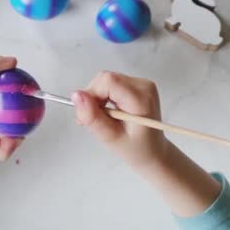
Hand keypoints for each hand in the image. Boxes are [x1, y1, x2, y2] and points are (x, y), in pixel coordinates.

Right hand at [72, 71, 220, 216]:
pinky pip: (112, 83)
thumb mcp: (110, 137)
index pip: (108, 81)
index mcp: (141, 99)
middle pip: (106, 78)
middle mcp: (144, 86)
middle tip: (92, 120)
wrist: (153, 151)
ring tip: (102, 118)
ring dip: (98, 97)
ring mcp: (142, 84)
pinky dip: (105, 96)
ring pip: (106, 80)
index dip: (92, 94)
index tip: (88, 114)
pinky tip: (109, 112)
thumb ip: (92, 117)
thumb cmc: (134, 149)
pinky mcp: (137, 85)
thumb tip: (76, 95)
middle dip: (93, 97)